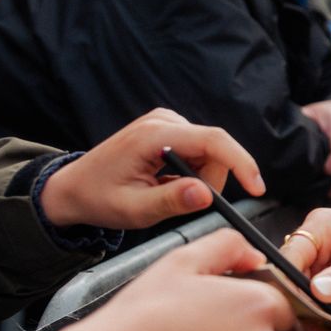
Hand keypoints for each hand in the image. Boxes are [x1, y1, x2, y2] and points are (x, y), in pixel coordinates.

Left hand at [40, 108, 265, 229]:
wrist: (73, 187)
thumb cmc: (98, 199)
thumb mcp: (133, 210)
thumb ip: (171, 202)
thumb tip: (207, 194)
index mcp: (154, 136)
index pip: (213, 141)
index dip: (241, 163)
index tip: (257, 188)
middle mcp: (164, 120)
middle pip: (215, 148)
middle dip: (211, 180)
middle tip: (185, 203)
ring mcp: (166, 121)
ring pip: (210, 150)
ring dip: (200, 177)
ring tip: (168, 193)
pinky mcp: (168, 127)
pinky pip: (199, 149)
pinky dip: (193, 171)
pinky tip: (168, 182)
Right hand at [278, 208, 330, 312]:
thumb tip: (318, 290)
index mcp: (323, 227)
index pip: (291, 253)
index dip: (287, 279)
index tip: (293, 303)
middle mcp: (314, 252)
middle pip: (287, 282)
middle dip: (295, 304)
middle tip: (309, 326)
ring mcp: (317, 281)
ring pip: (295, 303)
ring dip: (306, 321)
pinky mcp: (325, 305)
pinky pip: (310, 320)